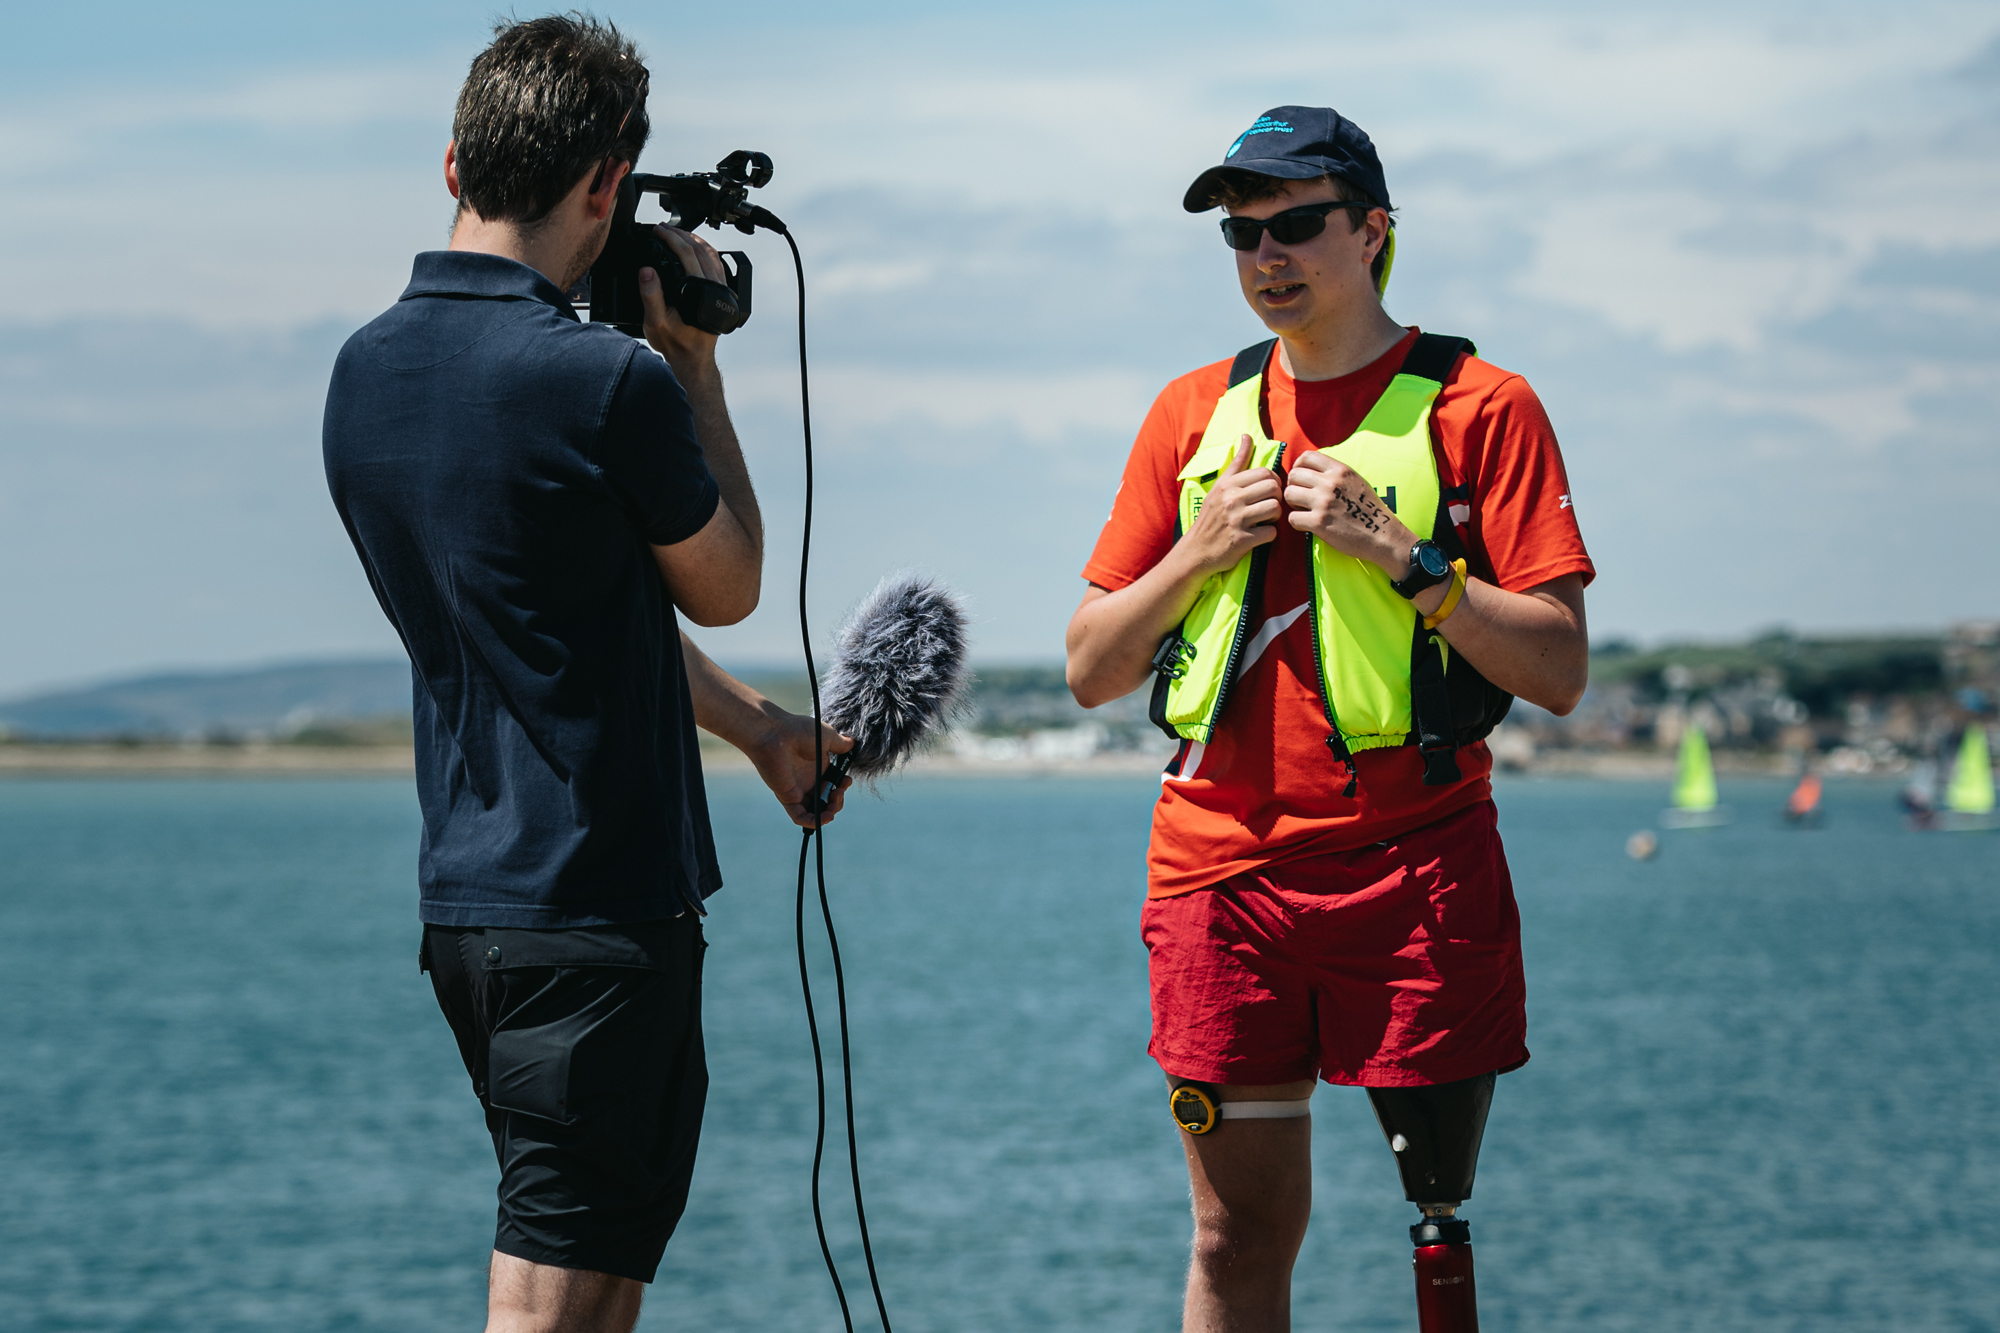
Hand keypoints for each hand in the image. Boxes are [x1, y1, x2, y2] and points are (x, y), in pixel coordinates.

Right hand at [639, 224, 727, 370]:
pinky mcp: (722, 293)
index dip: (670, 238)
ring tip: (678, 233)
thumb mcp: (655, 322)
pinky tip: (696, 249)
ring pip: (711, 255)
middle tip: (663, 228)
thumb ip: (651, 295)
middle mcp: (714, 288)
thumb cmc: (675, 343)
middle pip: (699, 250)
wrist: (693, 359)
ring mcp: (721, 290)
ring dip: (694, 240)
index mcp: (698, 291)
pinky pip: (717, 265)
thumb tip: (647, 270)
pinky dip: (706, 251)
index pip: (686, 253)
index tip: (657, 230)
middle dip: (680, 234)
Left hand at [747, 710, 855, 827]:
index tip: (846, 781)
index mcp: (818, 767)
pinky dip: (812, 822)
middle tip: (838, 792)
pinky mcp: (787, 797)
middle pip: (826, 800)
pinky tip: (823, 819)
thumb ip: (840, 744)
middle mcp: (808, 780)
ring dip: (827, 814)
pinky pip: (799, 816)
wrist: (776, 734)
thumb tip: (852, 743)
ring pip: (814, 811)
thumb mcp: (827, 736)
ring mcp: (798, 790)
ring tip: (833, 807)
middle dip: (837, 801)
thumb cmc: (799, 731)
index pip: (833, 784)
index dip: (842, 787)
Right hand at [1182, 435, 1280, 575]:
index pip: (1265, 473)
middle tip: (1269, 506)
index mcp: (1227, 485)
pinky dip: (1269, 535)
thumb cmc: (1211, 517)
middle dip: (1277, 498)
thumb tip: (1247, 436)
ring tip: (1265, 519)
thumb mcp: (1220, 486)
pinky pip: (1271, 532)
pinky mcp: (1242, 540)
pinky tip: (1260, 535)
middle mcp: (1231, 500)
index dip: (1273, 481)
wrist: (1196, 551)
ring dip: (1275, 516)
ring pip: (1275, 509)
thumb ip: (1237, 462)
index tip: (1268, 491)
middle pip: (1274, 489)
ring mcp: (1236, 520)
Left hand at [1282, 450, 1414, 574]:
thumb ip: (1334, 473)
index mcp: (1340, 470)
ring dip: (1293, 504)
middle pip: (1294, 475)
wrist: (1382, 535)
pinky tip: (1308, 525)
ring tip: (1304, 511)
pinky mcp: (1319, 522)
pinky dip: (1297, 523)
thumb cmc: (1368, 510)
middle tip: (1301, 498)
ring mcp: (1323, 502)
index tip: (1301, 479)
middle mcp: (1330, 483)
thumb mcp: (1355, 481)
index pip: (1306, 457)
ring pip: (1289, 494)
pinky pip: (1292, 518)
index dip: (1298, 467)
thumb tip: (1310, 469)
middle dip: (1294, 486)